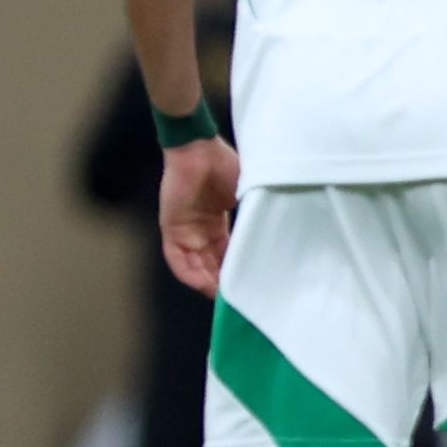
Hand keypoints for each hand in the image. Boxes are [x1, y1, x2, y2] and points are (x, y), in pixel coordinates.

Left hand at [158, 137, 239, 298]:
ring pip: (195, 266)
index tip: (250, 284)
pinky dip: (190, 274)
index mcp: (217, 221)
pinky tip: (204, 285)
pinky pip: (178, 259)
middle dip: (223, 282)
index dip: (236, 270)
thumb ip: (253, 213)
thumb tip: (276, 232)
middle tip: (239, 297)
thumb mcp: (245, 193)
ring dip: (208, 282)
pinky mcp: (171, 228)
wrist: (198, 148)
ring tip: (224, 297)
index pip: (226, 254)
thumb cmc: (224, 164)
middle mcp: (200, 230)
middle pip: (211, 264)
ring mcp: (185, 230)